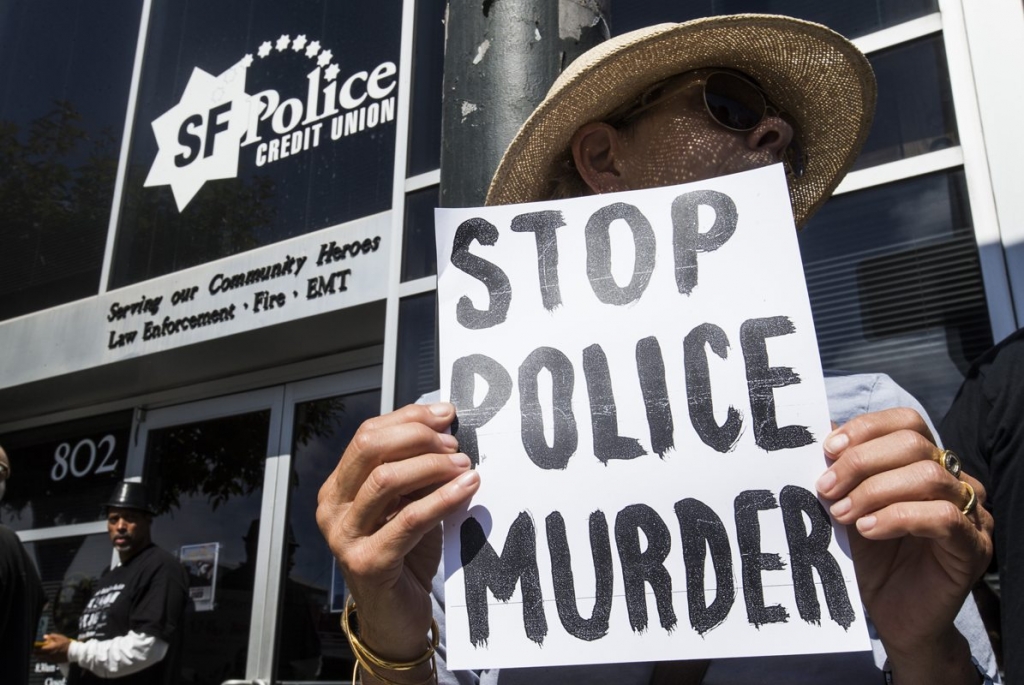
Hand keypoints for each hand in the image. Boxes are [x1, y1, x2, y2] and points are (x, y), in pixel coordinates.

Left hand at [36, 633, 72, 662]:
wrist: (73, 652)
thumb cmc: (67, 644)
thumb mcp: (60, 637)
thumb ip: (52, 636)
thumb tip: (45, 636)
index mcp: (50, 648)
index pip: (39, 648)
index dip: (34, 647)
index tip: (32, 645)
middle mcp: (49, 654)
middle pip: (38, 655)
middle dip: (35, 652)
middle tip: (33, 650)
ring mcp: (51, 659)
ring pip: (41, 658)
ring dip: (38, 656)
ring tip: (37, 653)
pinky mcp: (53, 661)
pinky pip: (46, 660)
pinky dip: (43, 658)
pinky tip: (44, 655)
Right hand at [317, 402, 478, 661]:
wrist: (397, 617)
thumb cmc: (404, 556)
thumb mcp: (407, 503)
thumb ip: (415, 469)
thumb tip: (446, 426)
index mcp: (337, 488)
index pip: (367, 434)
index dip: (408, 418)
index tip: (446, 414)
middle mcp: (332, 509)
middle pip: (370, 448)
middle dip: (417, 437)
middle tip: (454, 444)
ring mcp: (345, 537)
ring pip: (386, 480)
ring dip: (432, 466)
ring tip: (464, 465)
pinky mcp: (368, 563)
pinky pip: (409, 519)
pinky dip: (442, 498)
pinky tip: (467, 487)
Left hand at [815, 408, 992, 683]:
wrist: (894, 616)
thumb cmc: (872, 558)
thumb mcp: (850, 505)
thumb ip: (841, 471)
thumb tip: (817, 431)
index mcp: (926, 462)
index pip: (907, 422)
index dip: (866, 428)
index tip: (828, 448)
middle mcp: (955, 480)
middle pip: (914, 443)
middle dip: (861, 461)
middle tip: (826, 487)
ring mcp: (970, 512)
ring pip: (928, 476)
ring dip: (875, 490)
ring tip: (842, 513)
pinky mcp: (973, 546)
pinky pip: (941, 516)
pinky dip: (897, 517)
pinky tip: (867, 530)